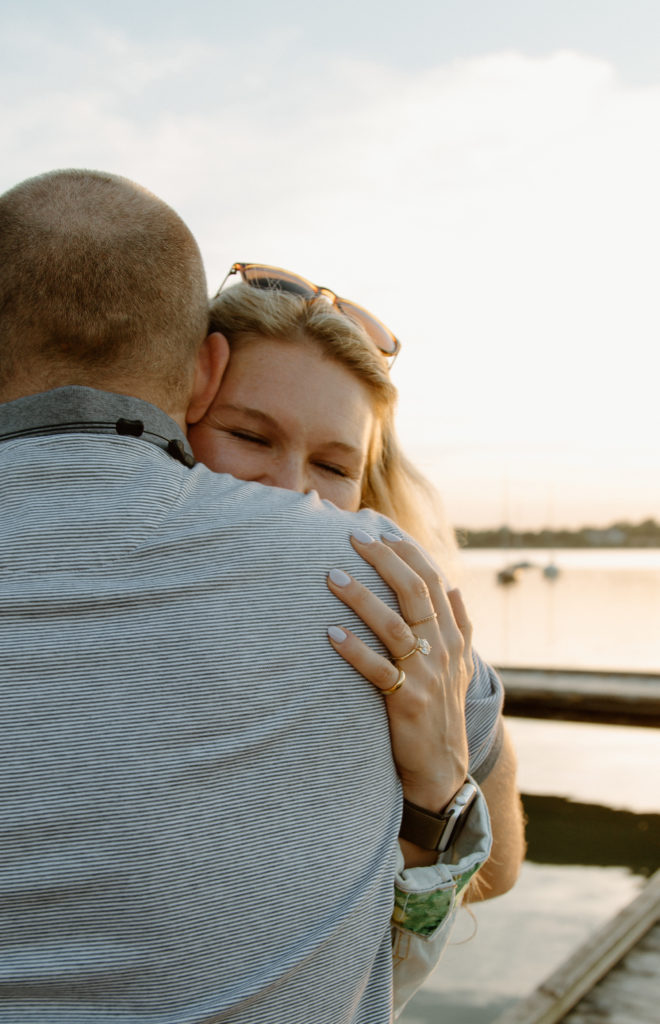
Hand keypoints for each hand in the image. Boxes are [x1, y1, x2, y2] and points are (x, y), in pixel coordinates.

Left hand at [327, 530, 473, 819]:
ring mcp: (426, 676)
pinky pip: (378, 671)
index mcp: (453, 636)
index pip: (433, 581)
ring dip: (362, 599)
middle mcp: (443, 650)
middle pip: (415, 593)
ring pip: (394, 626)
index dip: (408, 553)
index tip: (381, 531)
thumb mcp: (462, 666)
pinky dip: (354, 651)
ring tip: (332, 576)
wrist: (443, 769)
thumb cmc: (443, 710)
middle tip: (353, 537)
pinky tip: (330, 634)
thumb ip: (461, 625)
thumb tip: (454, 585)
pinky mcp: (406, 701)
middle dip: (384, 561)